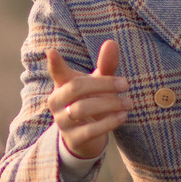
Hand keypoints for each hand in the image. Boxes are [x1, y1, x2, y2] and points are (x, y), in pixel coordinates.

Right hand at [43, 39, 126, 161]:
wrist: (86, 138)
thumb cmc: (92, 101)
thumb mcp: (99, 83)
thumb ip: (106, 65)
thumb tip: (111, 42)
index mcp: (62, 85)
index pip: (56, 72)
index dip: (54, 63)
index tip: (52, 52)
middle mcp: (57, 102)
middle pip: (75, 88)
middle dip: (102, 84)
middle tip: (125, 84)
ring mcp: (62, 121)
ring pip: (82, 109)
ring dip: (109, 104)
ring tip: (128, 102)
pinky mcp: (73, 139)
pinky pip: (89, 130)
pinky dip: (108, 122)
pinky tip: (122, 116)